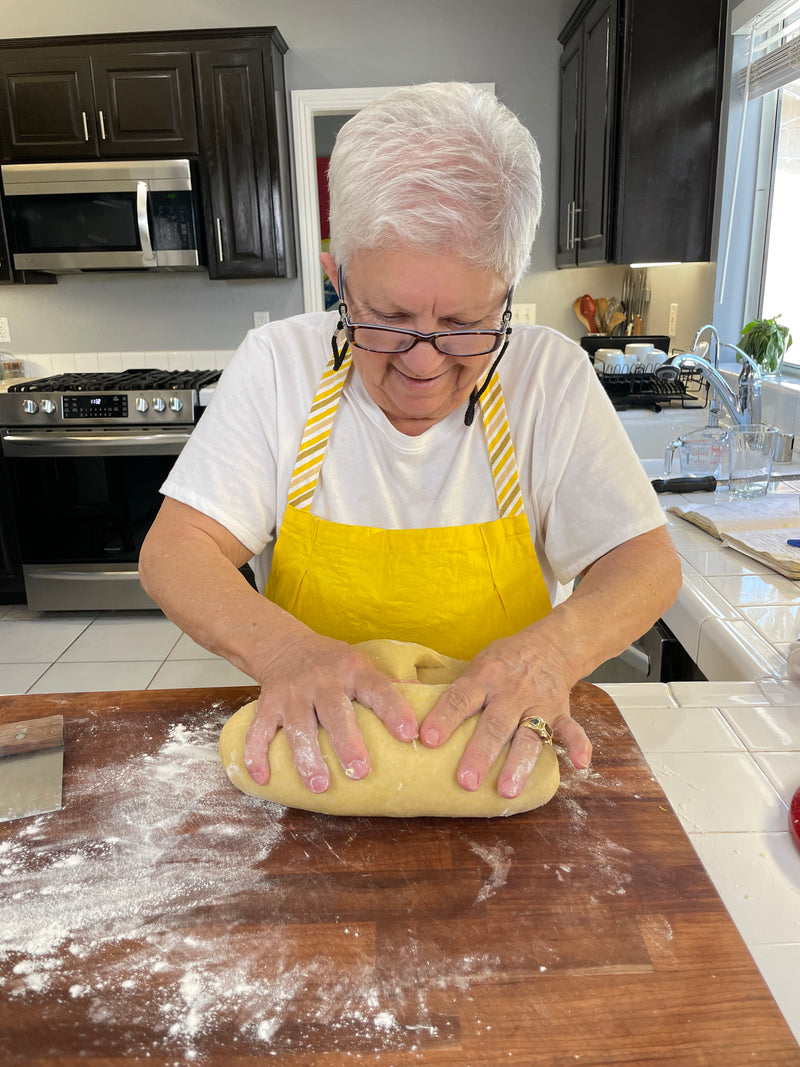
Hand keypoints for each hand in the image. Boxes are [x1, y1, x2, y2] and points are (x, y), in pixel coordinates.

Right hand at [244, 633, 417, 792]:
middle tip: (360, 771)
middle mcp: (322, 680)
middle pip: (334, 711)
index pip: (377, 689)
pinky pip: (258, 730)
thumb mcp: (362, 664)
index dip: (393, 710)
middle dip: (346, 742)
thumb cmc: (333, 663)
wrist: (284, 644)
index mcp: (352, 671)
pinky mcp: (267, 704)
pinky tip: (263, 779)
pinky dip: (256, 755)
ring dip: (307, 757)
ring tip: (319, 786)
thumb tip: (427, 699)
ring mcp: (292, 693)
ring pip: (297, 726)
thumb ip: (387, 686)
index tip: (409, 734)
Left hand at [419, 629, 591, 797]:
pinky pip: (571, 728)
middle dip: (480, 752)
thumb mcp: (476, 664)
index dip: (445, 718)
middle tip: (465, 780)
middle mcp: (510, 691)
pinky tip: (580, 765)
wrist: (550, 644)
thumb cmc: (503, 662)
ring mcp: (537, 702)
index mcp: (484, 677)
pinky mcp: (560, 711)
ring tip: (507, 790)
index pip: (461, 697)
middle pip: (494, 724)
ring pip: (529, 734)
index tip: (428, 740)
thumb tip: (410, 707)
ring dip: (518, 763)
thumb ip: (455, 690)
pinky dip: (579, 745)